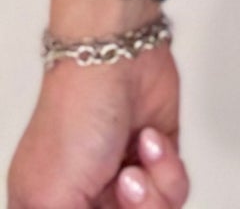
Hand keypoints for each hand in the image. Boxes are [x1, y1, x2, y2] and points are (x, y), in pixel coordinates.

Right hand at [6, 43, 190, 208]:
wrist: (117, 59)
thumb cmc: (73, 116)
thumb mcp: (50, 200)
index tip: (107, 204)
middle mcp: (87, 198)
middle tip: (122, 185)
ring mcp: (124, 181)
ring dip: (150, 192)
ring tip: (134, 165)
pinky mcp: (158, 160)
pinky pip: (174, 190)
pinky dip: (166, 167)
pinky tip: (148, 141)